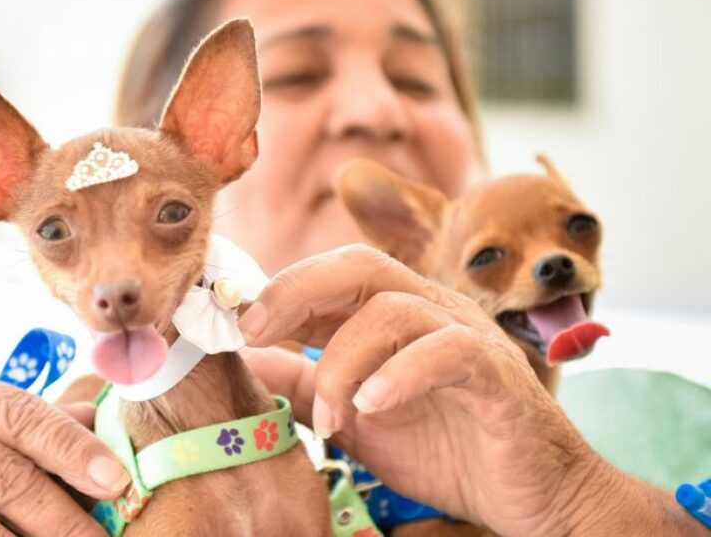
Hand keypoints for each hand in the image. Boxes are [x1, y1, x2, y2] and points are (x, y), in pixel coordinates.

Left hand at [236, 245, 609, 535]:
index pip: (333, 277)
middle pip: (361, 267)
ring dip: (344, 363)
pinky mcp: (497, 374)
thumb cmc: (447, 450)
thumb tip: (246, 360)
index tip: (236, 325)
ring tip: (331, 417)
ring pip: (395, 310)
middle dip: (298, 291)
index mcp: (396, 317)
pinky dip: (401, 374)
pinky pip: (448, 352)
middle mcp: (432, 312)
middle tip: (256, 332)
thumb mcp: (356, 419)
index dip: (279, 291)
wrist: (529, 499)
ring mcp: (467, 336)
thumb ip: (305, 387)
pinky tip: (372, 406)